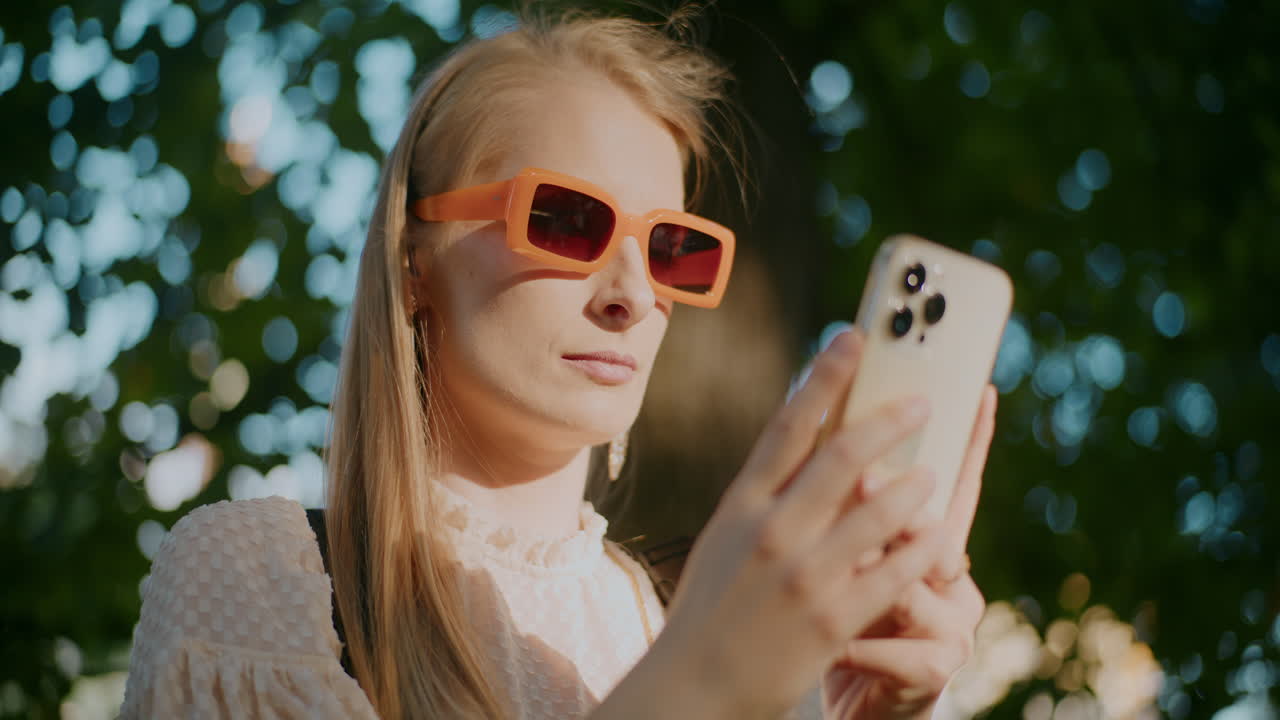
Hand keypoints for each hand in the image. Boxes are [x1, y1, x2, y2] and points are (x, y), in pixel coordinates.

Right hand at [633, 330, 946, 718]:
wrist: (693, 688)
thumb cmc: (710, 609)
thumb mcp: (725, 539)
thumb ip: (765, 496)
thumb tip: (805, 445)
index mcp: (741, 505)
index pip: (788, 424)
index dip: (824, 374)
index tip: (854, 337)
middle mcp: (772, 531)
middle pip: (842, 455)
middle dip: (889, 419)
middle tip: (922, 400)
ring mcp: (805, 576)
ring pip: (879, 510)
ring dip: (915, 485)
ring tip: (932, 475)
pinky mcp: (834, 620)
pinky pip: (896, 571)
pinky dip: (922, 546)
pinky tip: (939, 534)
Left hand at [821, 385, 997, 719]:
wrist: (858, 703)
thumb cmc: (844, 619)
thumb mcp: (846, 560)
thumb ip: (848, 512)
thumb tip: (834, 449)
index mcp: (932, 544)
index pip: (955, 482)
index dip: (970, 439)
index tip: (980, 390)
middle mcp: (952, 577)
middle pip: (934, 525)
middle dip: (891, 502)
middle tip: (857, 483)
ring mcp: (952, 622)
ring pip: (912, 584)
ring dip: (865, 575)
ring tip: (830, 570)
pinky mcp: (935, 668)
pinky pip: (893, 648)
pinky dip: (856, 645)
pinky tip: (832, 647)